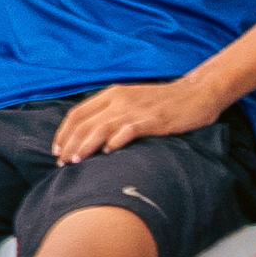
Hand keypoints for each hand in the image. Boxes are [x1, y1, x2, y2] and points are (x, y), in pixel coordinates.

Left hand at [50, 73, 219, 161]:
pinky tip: (108, 153)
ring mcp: (136, 109)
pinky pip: (128, 131)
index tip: (57, 150)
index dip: (63, 133)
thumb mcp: (133, 100)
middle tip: (61, 163)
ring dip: (85, 147)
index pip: (77, 113)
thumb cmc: (165, 101)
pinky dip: (115, 142)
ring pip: (100, 129)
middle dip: (69, 145)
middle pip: (84, 124)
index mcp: (112, 94)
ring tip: (75, 162)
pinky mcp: (152, 120)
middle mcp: (120, 99)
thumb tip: (91, 136)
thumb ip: (113, 112)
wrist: (198, 92)